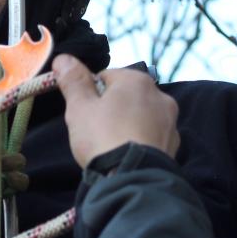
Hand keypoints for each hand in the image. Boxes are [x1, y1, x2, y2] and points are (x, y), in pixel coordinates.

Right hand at [52, 55, 179, 166]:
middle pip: (125, 98)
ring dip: (126, 126)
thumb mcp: (80, 107)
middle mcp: (160, 95)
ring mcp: (170, 122)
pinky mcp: (173, 145)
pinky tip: (127, 156)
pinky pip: (151, 138)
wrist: (132, 178)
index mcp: (137, 80)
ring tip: (111, 147)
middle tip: (95, 132)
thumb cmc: (103, 137)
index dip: (89, 95)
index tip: (83, 114)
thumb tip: (63, 58)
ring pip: (140, 117)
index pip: (105, 77)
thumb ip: (73, 81)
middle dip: (110, 111)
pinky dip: (139, 143)